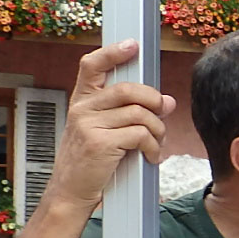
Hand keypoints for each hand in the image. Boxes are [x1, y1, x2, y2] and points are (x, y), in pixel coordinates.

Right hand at [40, 41, 173, 211]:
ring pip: (140, 114)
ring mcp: (88, 125)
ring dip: (157, 130)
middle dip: (153, 100)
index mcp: (82, 102)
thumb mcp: (104, 132)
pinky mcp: (99, 143)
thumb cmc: (92, 163)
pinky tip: (151, 156)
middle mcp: (82, 109)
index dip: (112, 52)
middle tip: (162, 113)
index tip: (132, 44)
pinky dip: (153, 147)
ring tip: (156, 143)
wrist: (71, 192)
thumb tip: (167, 101)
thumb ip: (130, 114)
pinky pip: (140, 135)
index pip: (91, 66)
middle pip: (128, 89)